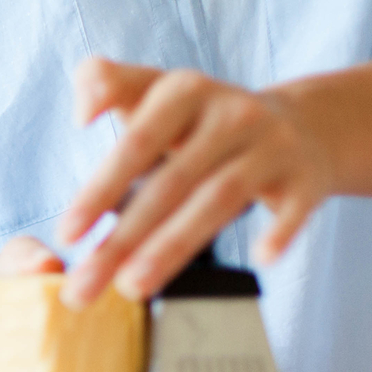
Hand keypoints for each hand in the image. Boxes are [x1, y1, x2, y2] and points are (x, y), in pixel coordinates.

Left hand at [58, 57, 334, 306]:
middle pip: (170, 183)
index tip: (66, 235)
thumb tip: (83, 111)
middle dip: (123, 239)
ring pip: (219, 199)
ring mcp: (272, 144)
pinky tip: (261, 258)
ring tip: (132, 288)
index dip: (100, 189)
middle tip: (85, 285)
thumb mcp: (150, 90)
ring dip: (173, 247)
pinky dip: (280, 231)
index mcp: (184, 91)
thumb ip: (104, 84)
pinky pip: (295, 207)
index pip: (136, 142)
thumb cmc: (198, 121)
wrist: (297, 125)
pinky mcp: (306, 177)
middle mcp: (231, 113)